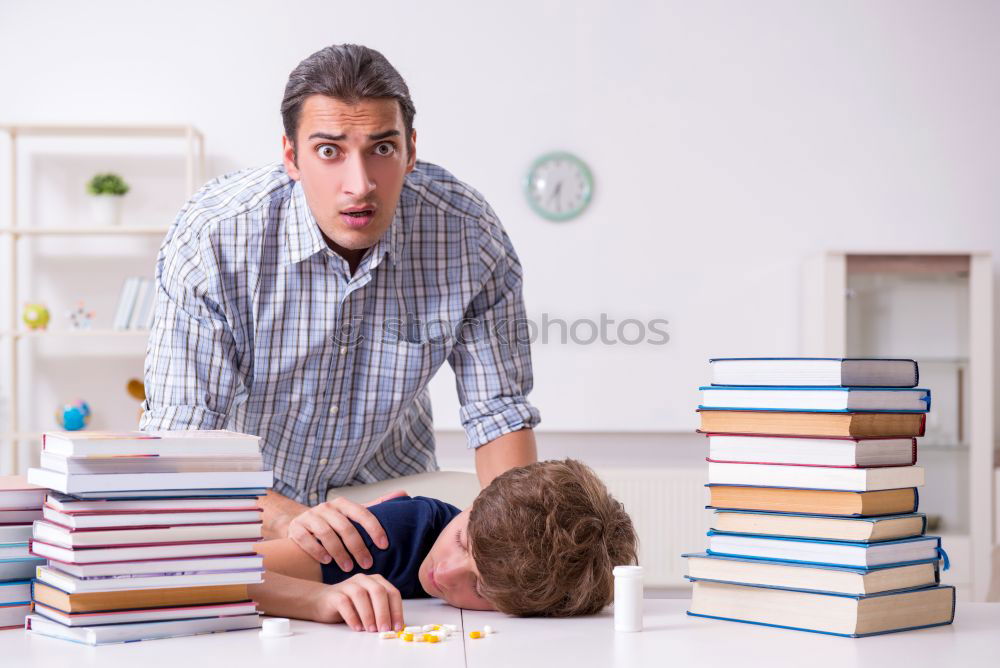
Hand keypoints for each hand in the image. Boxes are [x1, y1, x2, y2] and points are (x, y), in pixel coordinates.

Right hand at [286, 490, 406, 568]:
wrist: (301, 525)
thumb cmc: (334, 523)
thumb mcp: (354, 514)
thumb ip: (376, 506)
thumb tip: (403, 494)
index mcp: (343, 504)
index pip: (362, 513)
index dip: (374, 529)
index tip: (384, 546)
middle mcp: (326, 507)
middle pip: (345, 527)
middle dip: (357, 547)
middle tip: (367, 563)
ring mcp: (310, 517)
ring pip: (326, 534)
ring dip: (339, 552)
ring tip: (348, 567)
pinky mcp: (296, 528)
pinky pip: (306, 539)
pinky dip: (317, 550)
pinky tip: (326, 561)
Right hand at [314, 573, 404, 631]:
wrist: (322, 601)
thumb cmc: (350, 606)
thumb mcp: (369, 607)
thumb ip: (381, 613)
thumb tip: (395, 628)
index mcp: (376, 581)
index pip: (392, 593)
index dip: (397, 610)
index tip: (398, 627)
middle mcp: (363, 579)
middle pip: (378, 591)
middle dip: (384, 612)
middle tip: (385, 629)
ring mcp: (348, 584)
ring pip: (361, 595)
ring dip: (368, 615)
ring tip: (371, 630)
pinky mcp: (334, 594)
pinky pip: (344, 603)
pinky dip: (352, 617)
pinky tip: (357, 628)